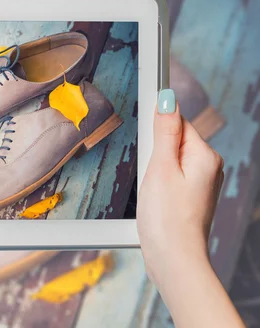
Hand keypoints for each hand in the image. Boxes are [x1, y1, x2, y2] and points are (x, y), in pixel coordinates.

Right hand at [137, 89, 223, 284]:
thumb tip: (167, 99)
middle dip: (155, 153)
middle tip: (151, 177)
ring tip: (153, 192)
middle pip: (174, 141)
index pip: (178, 122)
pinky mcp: (191, 197)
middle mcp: (209, 167)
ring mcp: (201, 183)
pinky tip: (155, 200)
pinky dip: (159, 184)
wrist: (173, 259)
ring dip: (155, 171)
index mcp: (205, 155)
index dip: (157, 129)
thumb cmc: (166, 218)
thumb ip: (164, 131)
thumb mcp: (160, 167)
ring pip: (170, 161)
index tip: (148, 145)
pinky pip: (172, 177)